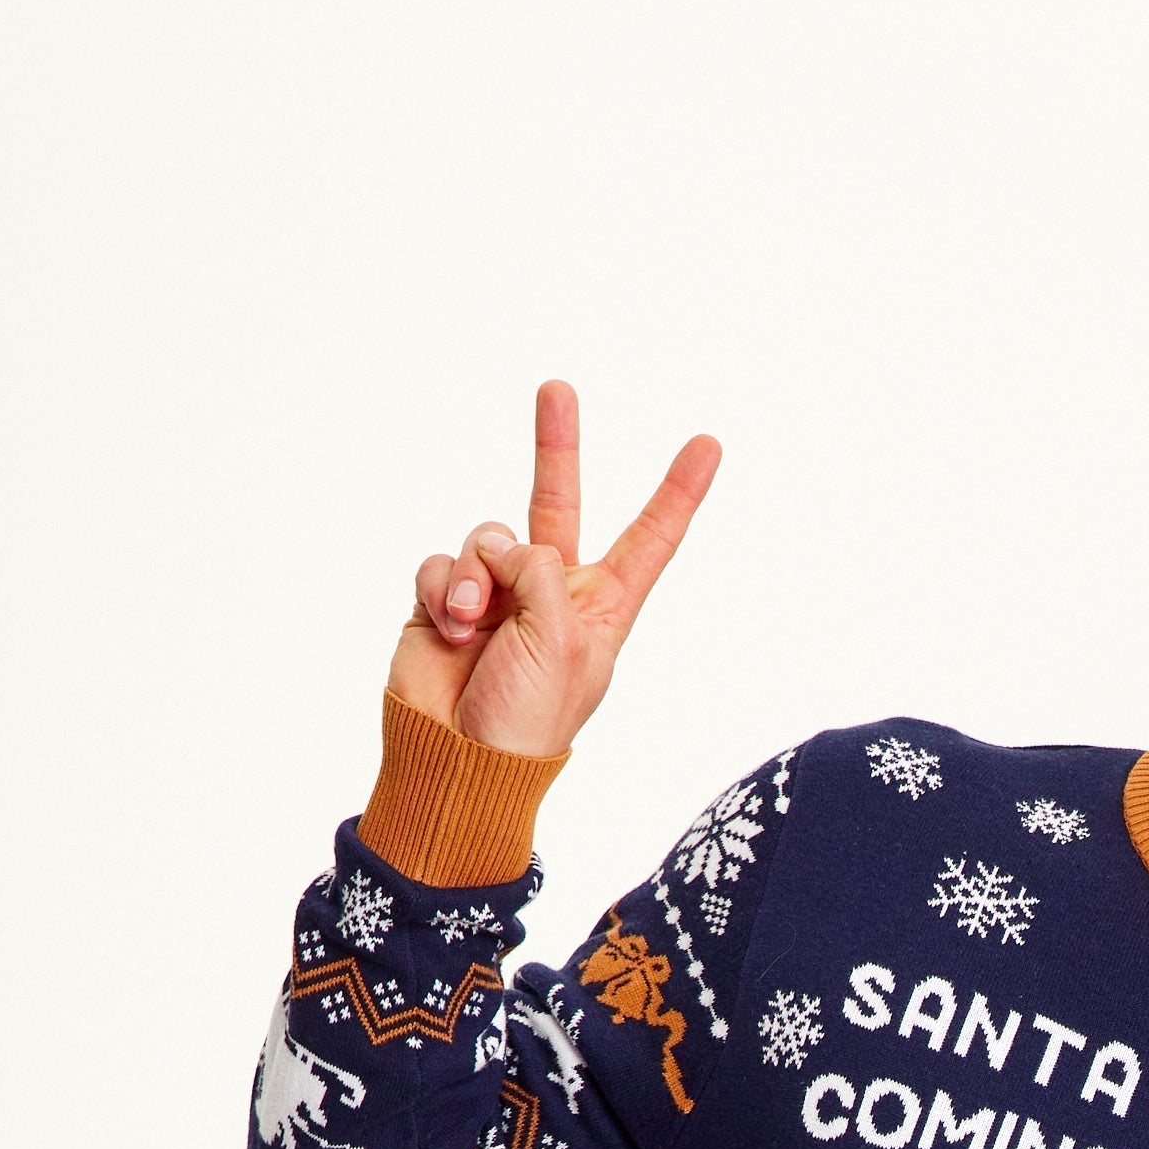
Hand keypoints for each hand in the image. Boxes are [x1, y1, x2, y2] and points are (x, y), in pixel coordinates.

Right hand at [387, 379, 721, 758]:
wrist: (456, 759)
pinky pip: (441, 561)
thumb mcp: (563, 642)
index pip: (649, 541)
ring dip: (477, 573)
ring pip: (488, 535)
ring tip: (473, 625)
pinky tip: (447, 628)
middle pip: (557, 501)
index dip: (677, 494)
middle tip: (556, 389)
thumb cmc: (526, 721)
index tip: (707, 444)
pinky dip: (441, 588)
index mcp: (602, 609)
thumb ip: (543, 571)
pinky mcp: (443, 600)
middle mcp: (550, 593)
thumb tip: (500, 547)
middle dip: (555, 445)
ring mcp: (495, 594)